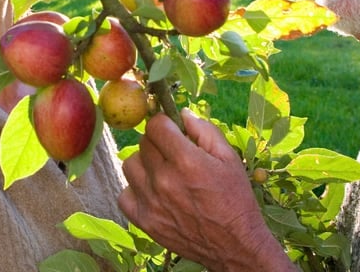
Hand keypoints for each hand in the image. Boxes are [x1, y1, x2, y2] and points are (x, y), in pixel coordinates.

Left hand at [118, 110, 298, 271]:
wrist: (235, 245)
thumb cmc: (235, 198)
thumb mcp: (229, 157)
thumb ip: (204, 129)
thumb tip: (181, 113)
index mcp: (186, 160)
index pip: (155, 126)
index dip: (164, 123)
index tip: (173, 130)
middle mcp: (164, 180)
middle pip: (143, 143)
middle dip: (158, 142)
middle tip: (173, 153)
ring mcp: (151, 202)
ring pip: (130, 165)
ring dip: (144, 164)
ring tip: (162, 172)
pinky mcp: (144, 221)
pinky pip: (124, 194)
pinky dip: (135, 190)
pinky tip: (153, 192)